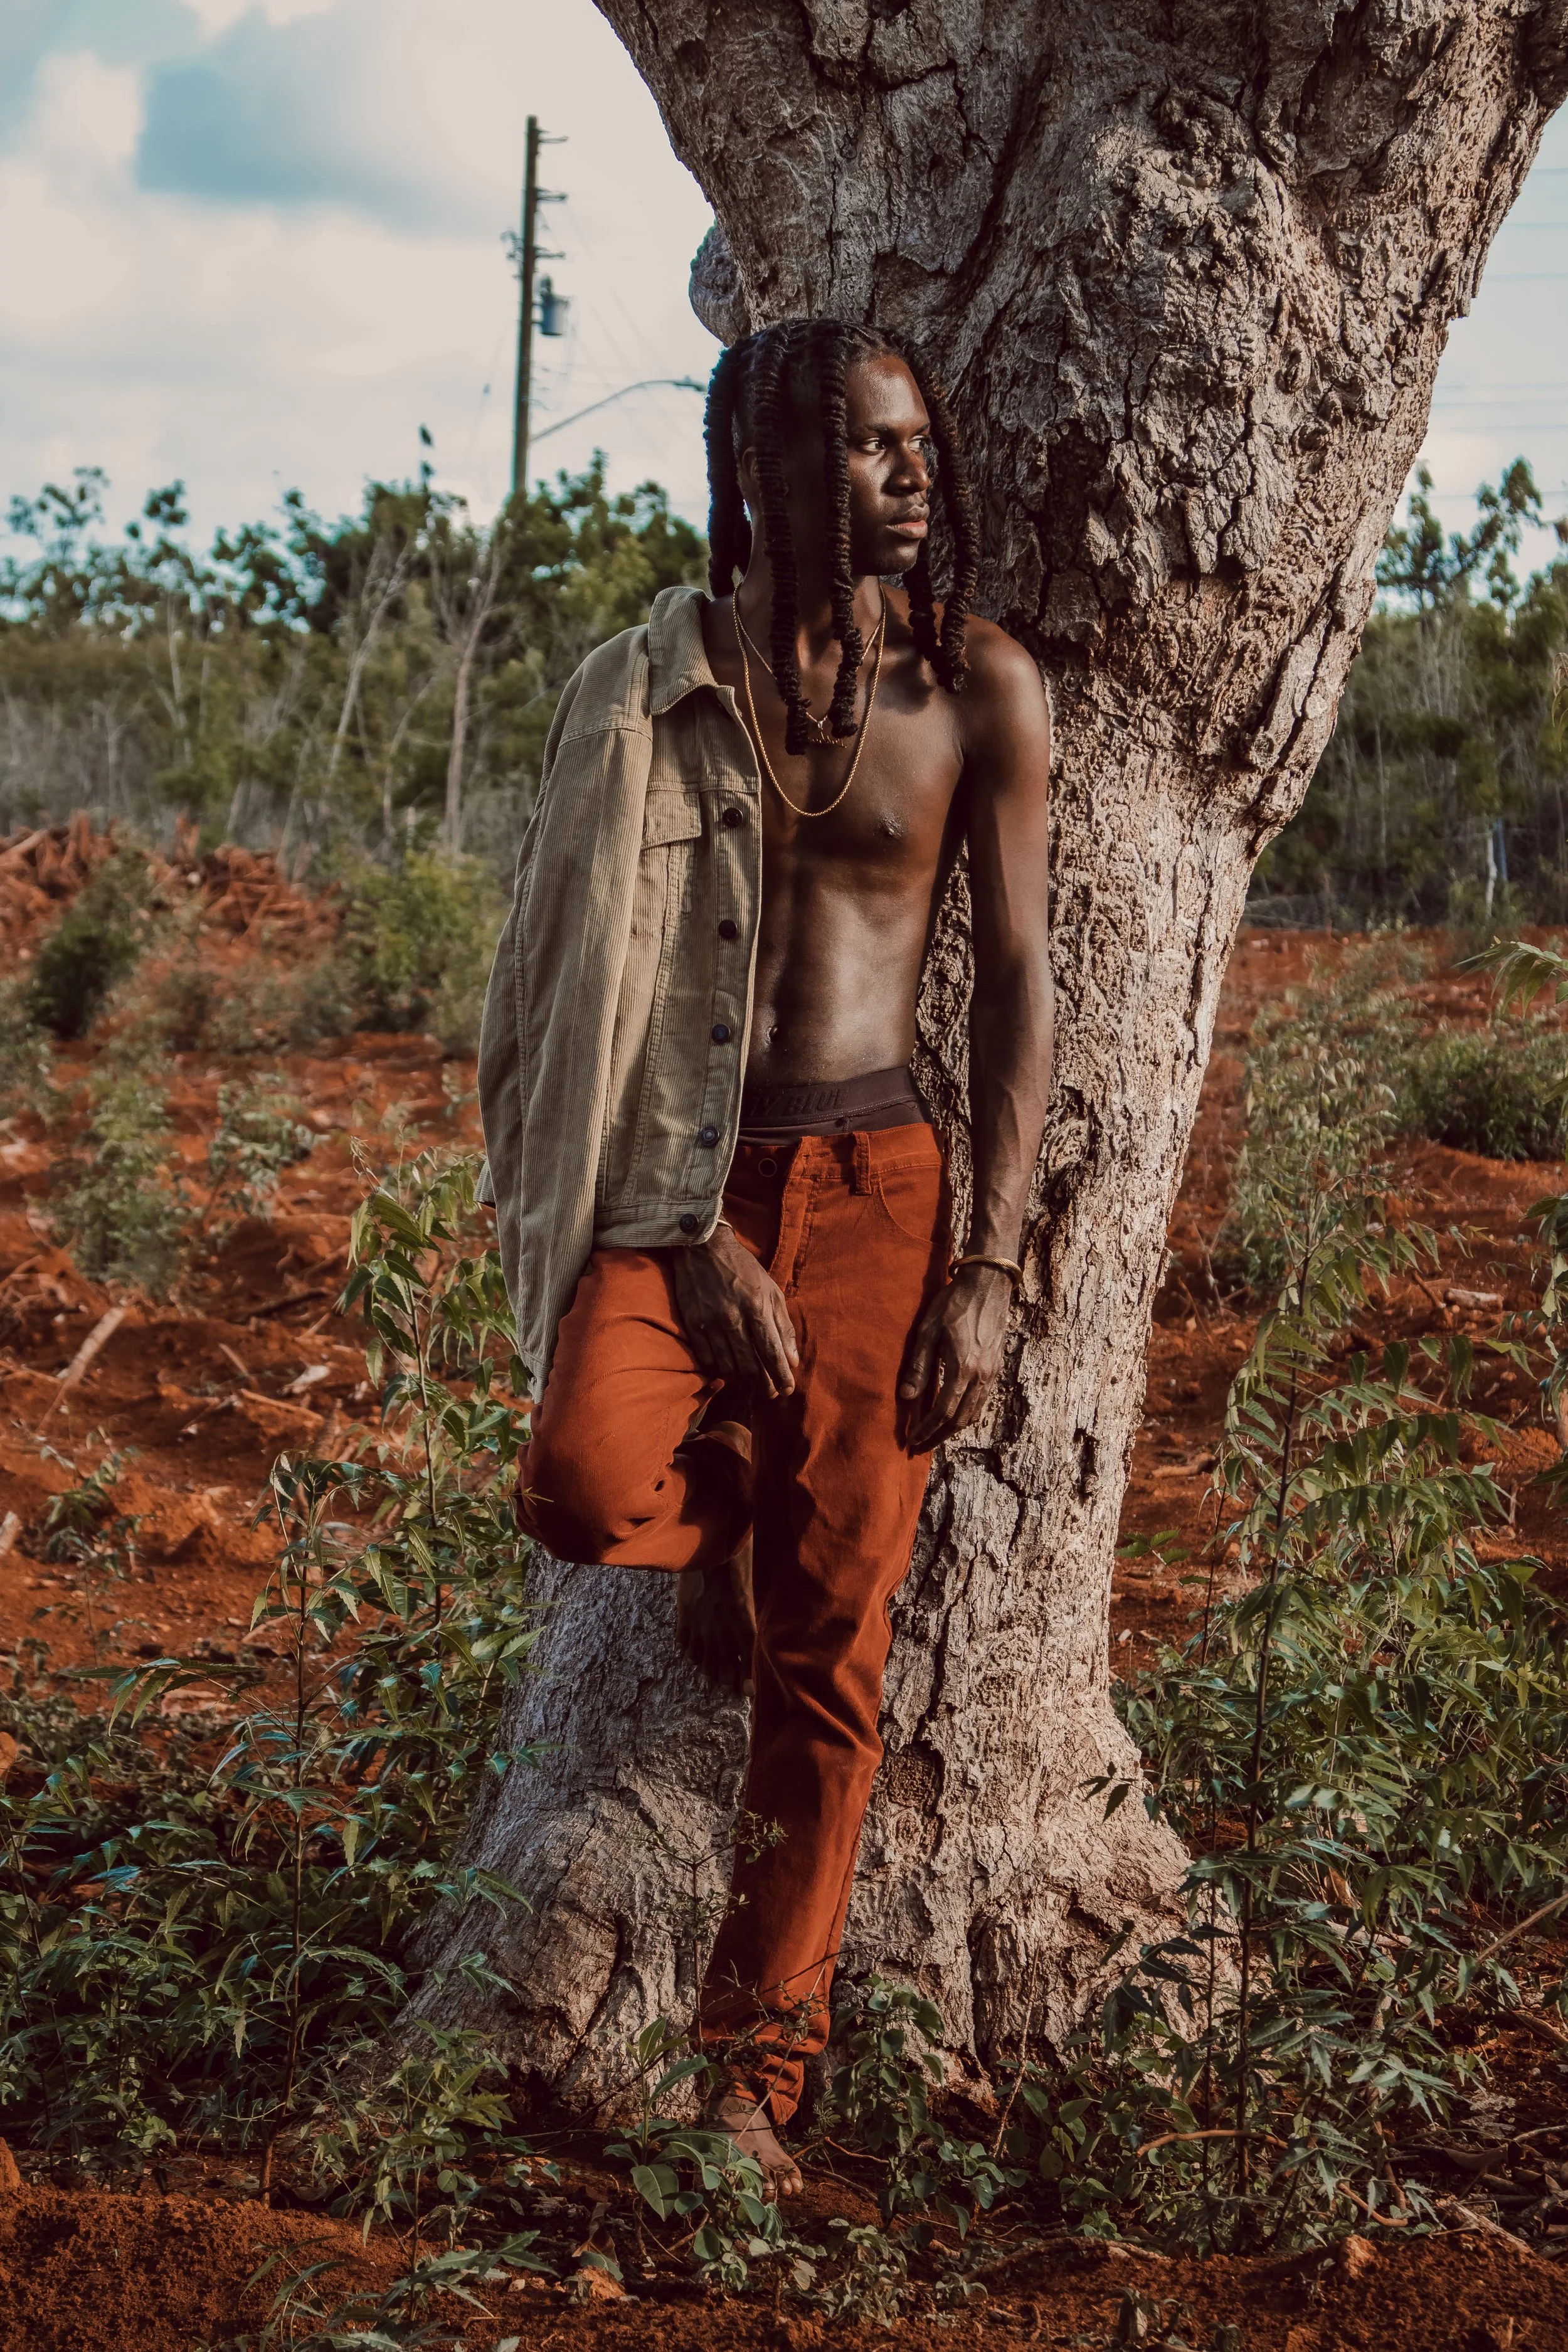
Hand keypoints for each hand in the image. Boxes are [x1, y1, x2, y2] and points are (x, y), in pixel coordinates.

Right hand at [670, 1224, 798, 1398]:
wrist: (703, 1247)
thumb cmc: (743, 1269)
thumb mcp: (771, 1290)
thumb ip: (783, 1326)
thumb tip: (792, 1359)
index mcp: (757, 1307)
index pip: (772, 1352)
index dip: (781, 1376)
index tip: (788, 1390)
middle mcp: (734, 1317)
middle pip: (751, 1365)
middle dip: (764, 1386)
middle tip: (771, 1394)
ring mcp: (710, 1322)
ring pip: (728, 1366)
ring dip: (742, 1383)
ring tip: (752, 1387)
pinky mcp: (693, 1323)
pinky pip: (706, 1358)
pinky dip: (719, 1371)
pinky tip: (728, 1374)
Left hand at [898, 1262, 1012, 1449]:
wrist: (988, 1284)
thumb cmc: (953, 1303)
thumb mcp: (928, 1331)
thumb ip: (918, 1367)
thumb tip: (906, 1397)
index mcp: (963, 1368)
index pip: (943, 1411)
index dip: (926, 1429)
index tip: (912, 1439)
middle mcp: (981, 1376)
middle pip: (959, 1419)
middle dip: (938, 1436)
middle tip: (920, 1445)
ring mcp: (992, 1373)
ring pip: (973, 1413)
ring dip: (952, 1428)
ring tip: (934, 1434)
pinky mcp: (996, 1368)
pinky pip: (982, 1402)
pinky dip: (966, 1414)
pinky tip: (953, 1414)